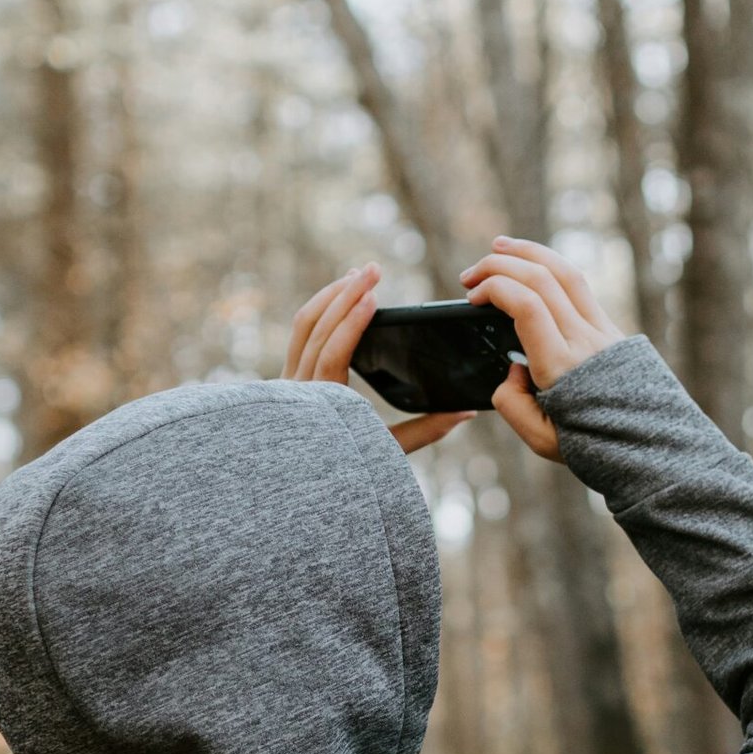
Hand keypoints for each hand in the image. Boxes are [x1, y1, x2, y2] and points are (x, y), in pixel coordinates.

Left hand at [281, 263, 473, 453]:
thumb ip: (423, 431)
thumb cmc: (345, 470)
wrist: (297, 483)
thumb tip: (466, 412)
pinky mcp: (286, 376)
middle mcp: (300, 389)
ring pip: (303, 326)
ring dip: (330, 295)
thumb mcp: (385, 453)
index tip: (373, 297)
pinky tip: (339, 298)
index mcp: (323, 406)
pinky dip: (320, 309)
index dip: (352, 323)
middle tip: (373, 270)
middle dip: (345, 295)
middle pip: (316, 330)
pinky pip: (301, 333)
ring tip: (357, 276)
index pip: (333, 355)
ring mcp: (288, 381)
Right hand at [458, 237, 625, 462]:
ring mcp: (601, 330)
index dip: (496, 289)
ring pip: (565, 272)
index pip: (528, 306)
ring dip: (528, 253)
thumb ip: (512, 404)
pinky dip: (550, 267)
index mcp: (562, 367)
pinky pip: (579, 285)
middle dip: (500, 265)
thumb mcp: (540, 440)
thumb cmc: (592, 447)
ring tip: (499, 248)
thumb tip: (512, 371)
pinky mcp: (610, 328)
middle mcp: (584, 341)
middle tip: (470, 276)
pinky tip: (533, 267)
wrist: (650, 446)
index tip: (473, 299)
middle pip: (542, 278)